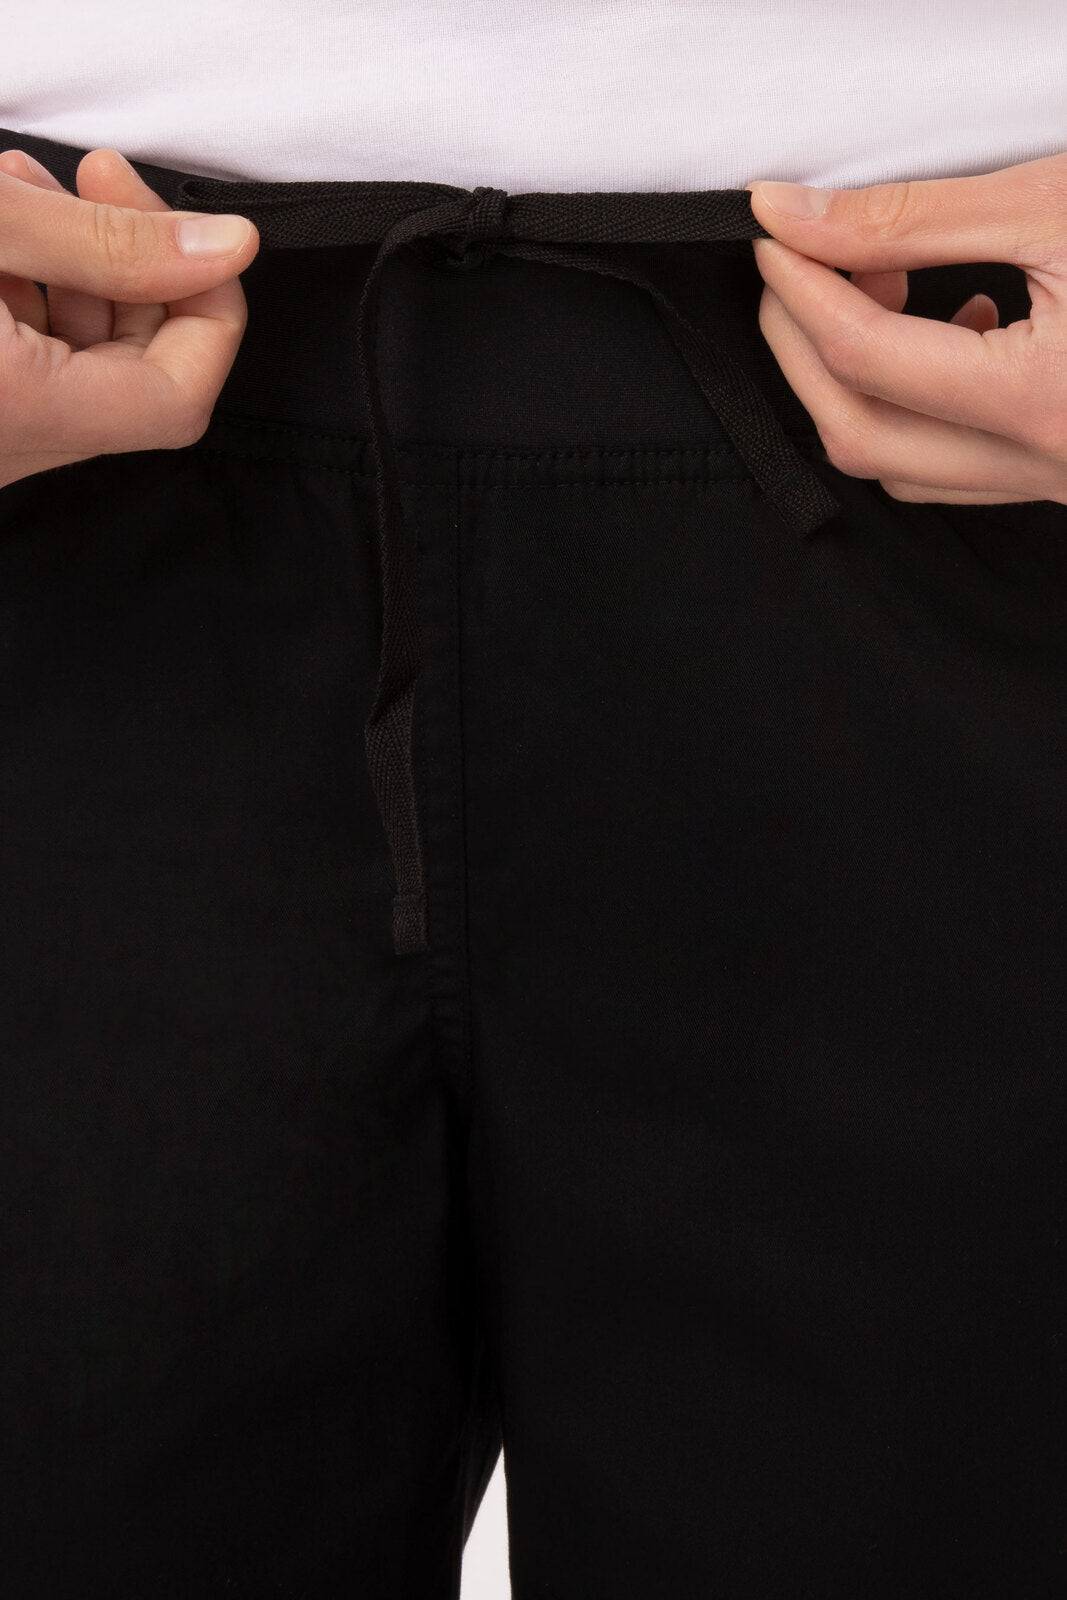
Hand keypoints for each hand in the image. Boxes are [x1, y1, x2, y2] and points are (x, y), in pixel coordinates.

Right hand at [0, 146, 259, 489]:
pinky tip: (6, 237)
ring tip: (31, 193)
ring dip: (76, 272)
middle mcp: (7, 449)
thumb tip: (227, 248)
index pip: (179, 397)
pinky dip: (30, 298)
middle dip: (132, 270)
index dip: (207, 308)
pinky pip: (28, 371)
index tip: (188, 233)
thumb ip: (109, 242)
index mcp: (21, 414)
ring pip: (76, 369)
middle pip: (132, 378)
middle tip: (94, 185)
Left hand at [744, 153, 1066, 505]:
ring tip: (880, 286)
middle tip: (797, 266)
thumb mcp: (1051, 204)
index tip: (774, 233)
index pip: (866, 357)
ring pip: (896, 467)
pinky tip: (948, 329)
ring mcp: (1051, 481)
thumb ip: (915, 218)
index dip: (802, 289)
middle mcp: (1043, 462)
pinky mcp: (1057, 476)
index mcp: (1041, 398)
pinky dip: (912, 410)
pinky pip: (949, 471)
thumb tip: (795, 218)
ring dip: (853, 386)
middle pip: (860, 434)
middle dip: (803, 347)